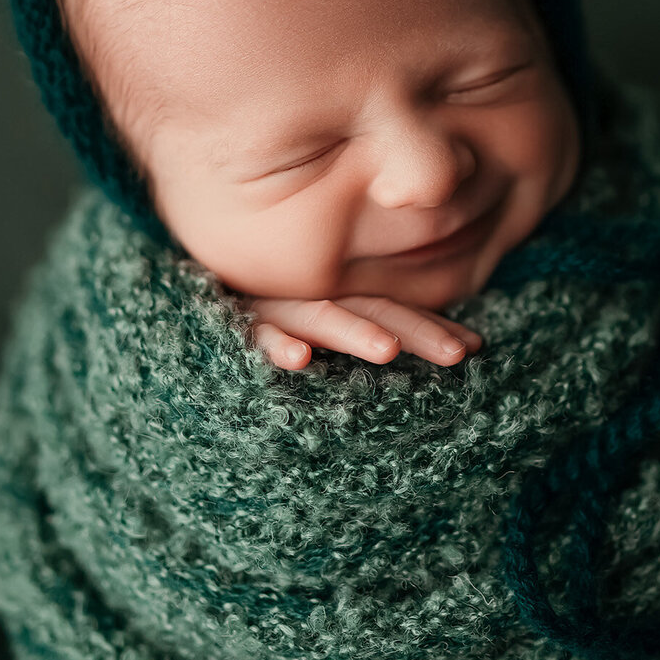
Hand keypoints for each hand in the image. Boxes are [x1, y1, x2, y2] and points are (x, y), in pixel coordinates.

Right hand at [238, 293, 483, 371]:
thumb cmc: (265, 327)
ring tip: (388, 352)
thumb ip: (365, 336)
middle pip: (369, 309)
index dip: (432, 326)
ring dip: (353, 333)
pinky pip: (252, 336)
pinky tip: (299, 360)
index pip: (392, 308)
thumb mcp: (318, 330)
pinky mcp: (230, 327)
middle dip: (414, 331)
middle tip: (457, 354)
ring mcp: (270, 310)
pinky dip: (275, 345)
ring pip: (320, 316)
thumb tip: (442, 351)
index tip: (475, 347)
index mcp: (334, 300)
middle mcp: (308, 299)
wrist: (184, 321)